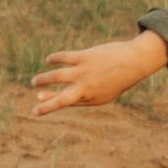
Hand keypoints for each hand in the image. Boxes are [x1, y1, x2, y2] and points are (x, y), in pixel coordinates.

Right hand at [32, 30, 167, 116]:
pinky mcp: (84, 56)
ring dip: (43, 79)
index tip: (35, 111)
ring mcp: (84, 71)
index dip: (48, 107)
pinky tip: (49, 60)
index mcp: (89, 97)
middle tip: (33, 100)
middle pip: (59, 95)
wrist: (133, 62)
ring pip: (56, 75)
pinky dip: (54, 59)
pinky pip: (64, 57)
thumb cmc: (116, 81)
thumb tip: (60, 98)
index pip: (64, 104)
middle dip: (44, 99)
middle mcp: (85, 86)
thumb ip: (80, 98)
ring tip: (34, 82)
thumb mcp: (100, 95)